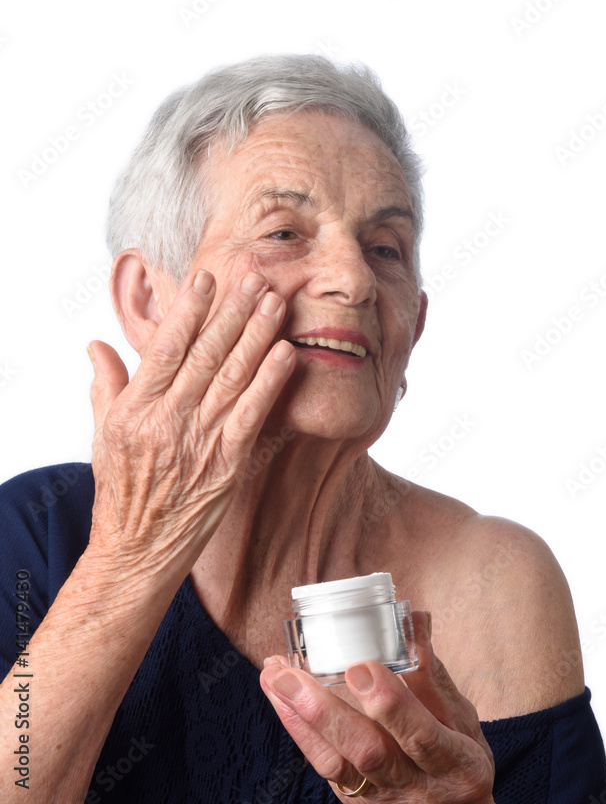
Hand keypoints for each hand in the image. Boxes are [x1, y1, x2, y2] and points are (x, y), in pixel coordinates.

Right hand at [86, 268, 294, 580]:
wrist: (137, 552)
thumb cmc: (121, 491)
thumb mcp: (103, 435)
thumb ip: (106, 386)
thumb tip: (96, 345)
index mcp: (136, 408)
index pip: (166, 348)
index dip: (189, 310)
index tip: (208, 277)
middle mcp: (168, 420)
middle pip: (206, 355)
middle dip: (233, 312)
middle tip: (256, 276)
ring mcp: (199, 442)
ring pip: (232, 378)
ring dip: (257, 337)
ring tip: (276, 303)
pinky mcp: (227, 465)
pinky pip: (252, 416)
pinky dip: (270, 384)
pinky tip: (286, 354)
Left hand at [260, 612, 494, 802]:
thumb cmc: (459, 759)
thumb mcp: (461, 719)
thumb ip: (433, 674)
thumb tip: (415, 620)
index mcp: (455, 765)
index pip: (421, 737)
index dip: (390, 706)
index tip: (360, 668)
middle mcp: (416, 788)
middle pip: (367, 754)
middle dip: (324, 712)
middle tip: (290, 674)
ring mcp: (383, 801)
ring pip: (335, 764)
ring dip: (299, 717)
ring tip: (273, 676)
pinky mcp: (356, 803)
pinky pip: (324, 767)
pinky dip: (298, 729)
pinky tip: (280, 697)